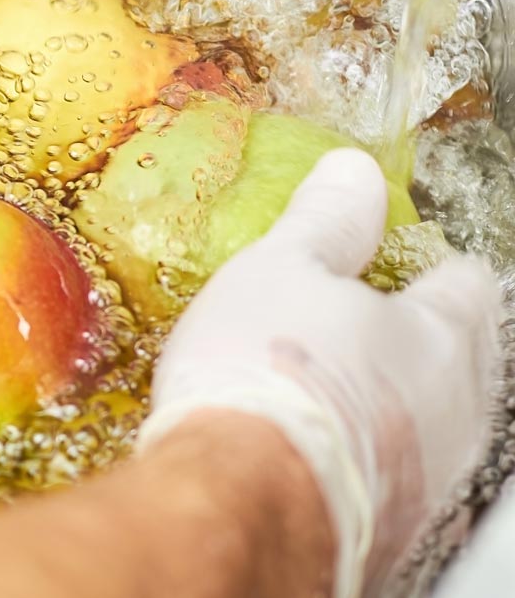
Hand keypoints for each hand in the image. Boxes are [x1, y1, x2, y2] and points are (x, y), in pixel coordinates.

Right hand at [140, 149, 502, 597]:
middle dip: (419, 343)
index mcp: (440, 335)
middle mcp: (457, 410)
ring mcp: (432, 478)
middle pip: (461, 361)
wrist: (240, 501)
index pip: (466, 285)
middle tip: (362, 328)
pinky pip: (393, 481)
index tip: (400, 262)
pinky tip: (318, 454)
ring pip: (431, 426)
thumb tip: (353, 173)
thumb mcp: (277, 270)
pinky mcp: (395, 534)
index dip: (431, 268)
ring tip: (332, 396)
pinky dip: (366, 461)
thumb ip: (325, 221)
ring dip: (392, 408)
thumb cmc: (263, 376)